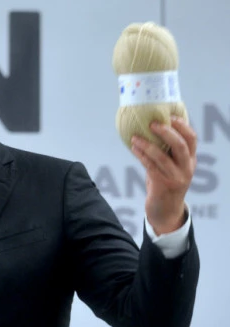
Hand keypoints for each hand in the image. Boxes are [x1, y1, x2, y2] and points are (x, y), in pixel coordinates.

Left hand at [130, 116, 196, 234]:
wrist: (165, 210)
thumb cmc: (165, 183)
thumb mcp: (170, 166)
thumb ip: (165, 152)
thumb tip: (149, 129)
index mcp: (190, 160)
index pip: (192, 140)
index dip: (183, 126)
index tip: (171, 116)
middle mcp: (186, 168)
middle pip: (180, 146)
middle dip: (166, 132)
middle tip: (152, 124)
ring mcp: (176, 178)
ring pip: (162, 157)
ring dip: (147, 145)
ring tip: (135, 137)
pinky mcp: (163, 185)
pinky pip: (151, 167)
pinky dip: (142, 156)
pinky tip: (134, 148)